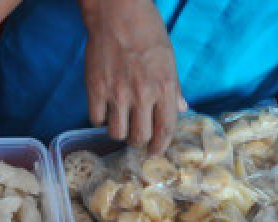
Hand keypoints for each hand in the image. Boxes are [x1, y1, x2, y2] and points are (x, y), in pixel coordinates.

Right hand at [81, 0, 183, 152]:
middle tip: (136, 137)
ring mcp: (117, 94)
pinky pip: (96, 119)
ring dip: (119, 132)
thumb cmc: (146, 31)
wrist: (117, 14)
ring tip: (119, 123)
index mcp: (164, 88)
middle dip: (139, 141)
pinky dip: (100, 119)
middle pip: (140, 137)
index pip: (166, 129)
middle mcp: (142, 95)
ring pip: (117, 133)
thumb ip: (174, 87)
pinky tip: (104, 110)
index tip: (155, 151)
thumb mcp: (169, 58)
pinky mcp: (96, 89)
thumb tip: (181, 107)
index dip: (160, 146)